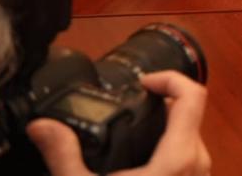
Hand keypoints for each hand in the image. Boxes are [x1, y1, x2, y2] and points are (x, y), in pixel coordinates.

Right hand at [27, 71, 209, 175]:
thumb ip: (65, 156)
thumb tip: (43, 128)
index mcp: (179, 157)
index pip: (194, 95)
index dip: (170, 78)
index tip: (143, 83)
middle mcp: (199, 163)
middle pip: (190, 113)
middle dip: (161, 104)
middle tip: (132, 104)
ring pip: (190, 136)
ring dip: (165, 128)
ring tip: (133, 132)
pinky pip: (189, 157)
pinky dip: (168, 149)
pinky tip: (141, 162)